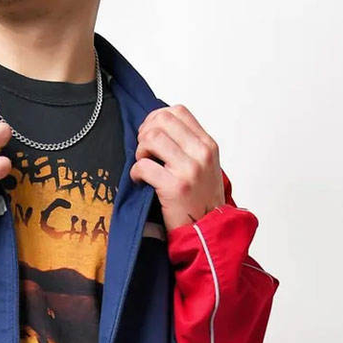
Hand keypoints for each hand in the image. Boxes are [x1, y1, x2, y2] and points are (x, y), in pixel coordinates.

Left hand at [129, 104, 225, 231]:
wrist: (207, 231)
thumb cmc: (201, 200)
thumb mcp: (205, 166)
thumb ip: (188, 146)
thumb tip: (158, 127)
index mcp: (207, 145)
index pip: (178, 111)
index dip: (156, 118)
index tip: (150, 134)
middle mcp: (201, 153)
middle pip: (162, 121)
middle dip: (145, 133)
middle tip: (143, 151)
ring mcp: (189, 170)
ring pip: (152, 138)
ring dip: (140, 151)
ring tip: (143, 165)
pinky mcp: (174, 187)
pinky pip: (144, 166)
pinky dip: (135, 173)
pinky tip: (140, 181)